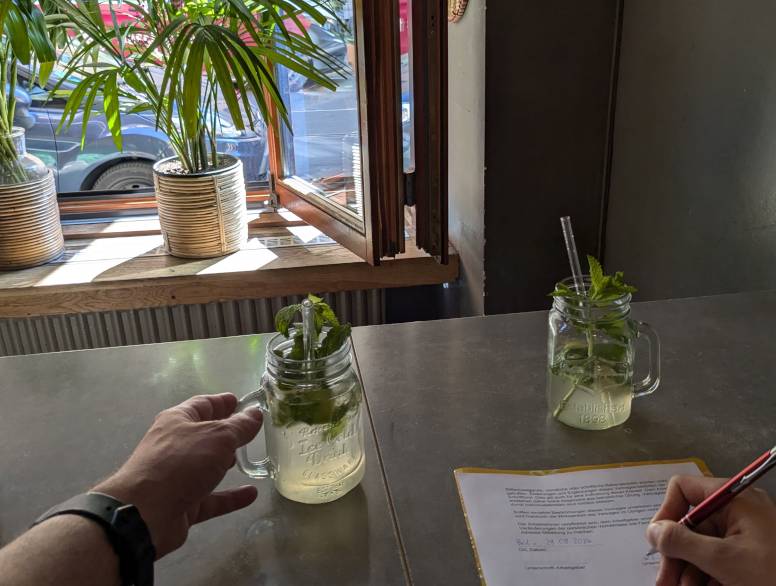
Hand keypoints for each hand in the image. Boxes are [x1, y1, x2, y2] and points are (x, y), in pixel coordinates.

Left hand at [93, 393, 261, 558]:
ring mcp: (178, 477)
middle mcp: (176, 446)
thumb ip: (240, 426)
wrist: (145, 513)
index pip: (203, 405)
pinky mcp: (183, 504)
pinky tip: (251, 494)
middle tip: (251, 431)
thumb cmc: (182, 463)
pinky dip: (230, 496)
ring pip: (207, 466)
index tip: (243, 402)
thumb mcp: (218, 437)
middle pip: (205, 435)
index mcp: (178, 421)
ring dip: (226, 463)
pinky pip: (212, 498)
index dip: (223, 402)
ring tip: (250, 458)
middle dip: (226, 433)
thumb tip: (255, 414)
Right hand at [646, 475, 775, 585]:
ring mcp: (744, 536)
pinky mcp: (748, 558)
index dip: (667, 512)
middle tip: (663, 581)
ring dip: (685, 570)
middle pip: (689, 524)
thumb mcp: (724, 560)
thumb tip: (652, 531)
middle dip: (674, 553)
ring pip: (699, 546)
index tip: (658, 542)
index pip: (685, 489)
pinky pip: (715, 561)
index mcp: (734, 500)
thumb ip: (682, 542)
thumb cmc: (773, 575)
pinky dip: (703, 577)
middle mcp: (737, 512)